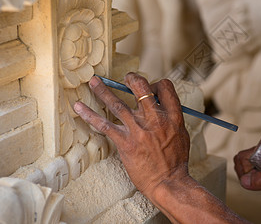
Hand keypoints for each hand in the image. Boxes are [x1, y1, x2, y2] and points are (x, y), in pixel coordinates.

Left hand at [74, 73, 189, 198]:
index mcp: (172, 116)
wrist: (168, 182)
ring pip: (117, 103)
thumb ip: (171, 117)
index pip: (164, 87)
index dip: (156, 84)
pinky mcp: (124, 142)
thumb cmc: (176, 161)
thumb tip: (159, 105)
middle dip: (131, 79)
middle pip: (140, 88)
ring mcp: (138, 130)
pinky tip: (79, 107)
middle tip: (125, 78)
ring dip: (103, 90)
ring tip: (93, 82)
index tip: (150, 89)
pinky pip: (103, 125)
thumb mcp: (181, 133)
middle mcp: (155, 119)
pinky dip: (89, 115)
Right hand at [234, 147, 260, 205]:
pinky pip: (253, 163)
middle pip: (242, 158)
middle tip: (258, 182)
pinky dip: (255, 173)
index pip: (242, 158)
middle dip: (245, 172)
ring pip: (247, 160)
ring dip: (250, 173)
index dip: (244, 172)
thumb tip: (245, 180)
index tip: (253, 182)